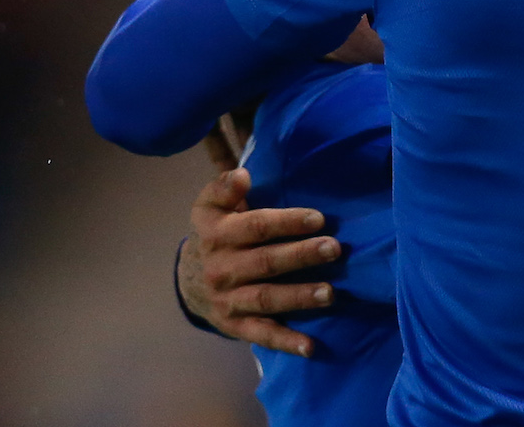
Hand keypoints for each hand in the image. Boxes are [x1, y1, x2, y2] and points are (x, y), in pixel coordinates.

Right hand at [177, 168, 342, 356]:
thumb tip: (243, 175)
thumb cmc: (214, 234)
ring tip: (331, 293)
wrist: (188, 282)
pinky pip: (261, 334)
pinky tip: (310, 346)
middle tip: (335, 249)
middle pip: (265, 262)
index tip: (319, 218)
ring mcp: (228, 300)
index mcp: (217, 234)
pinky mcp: (235, 325)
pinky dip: (286, 342)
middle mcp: (222, 268)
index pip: (256, 227)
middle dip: (301, 256)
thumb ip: (224, 187)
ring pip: (266, 298)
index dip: (287, 222)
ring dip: (299, 297)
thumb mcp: (209, 206)